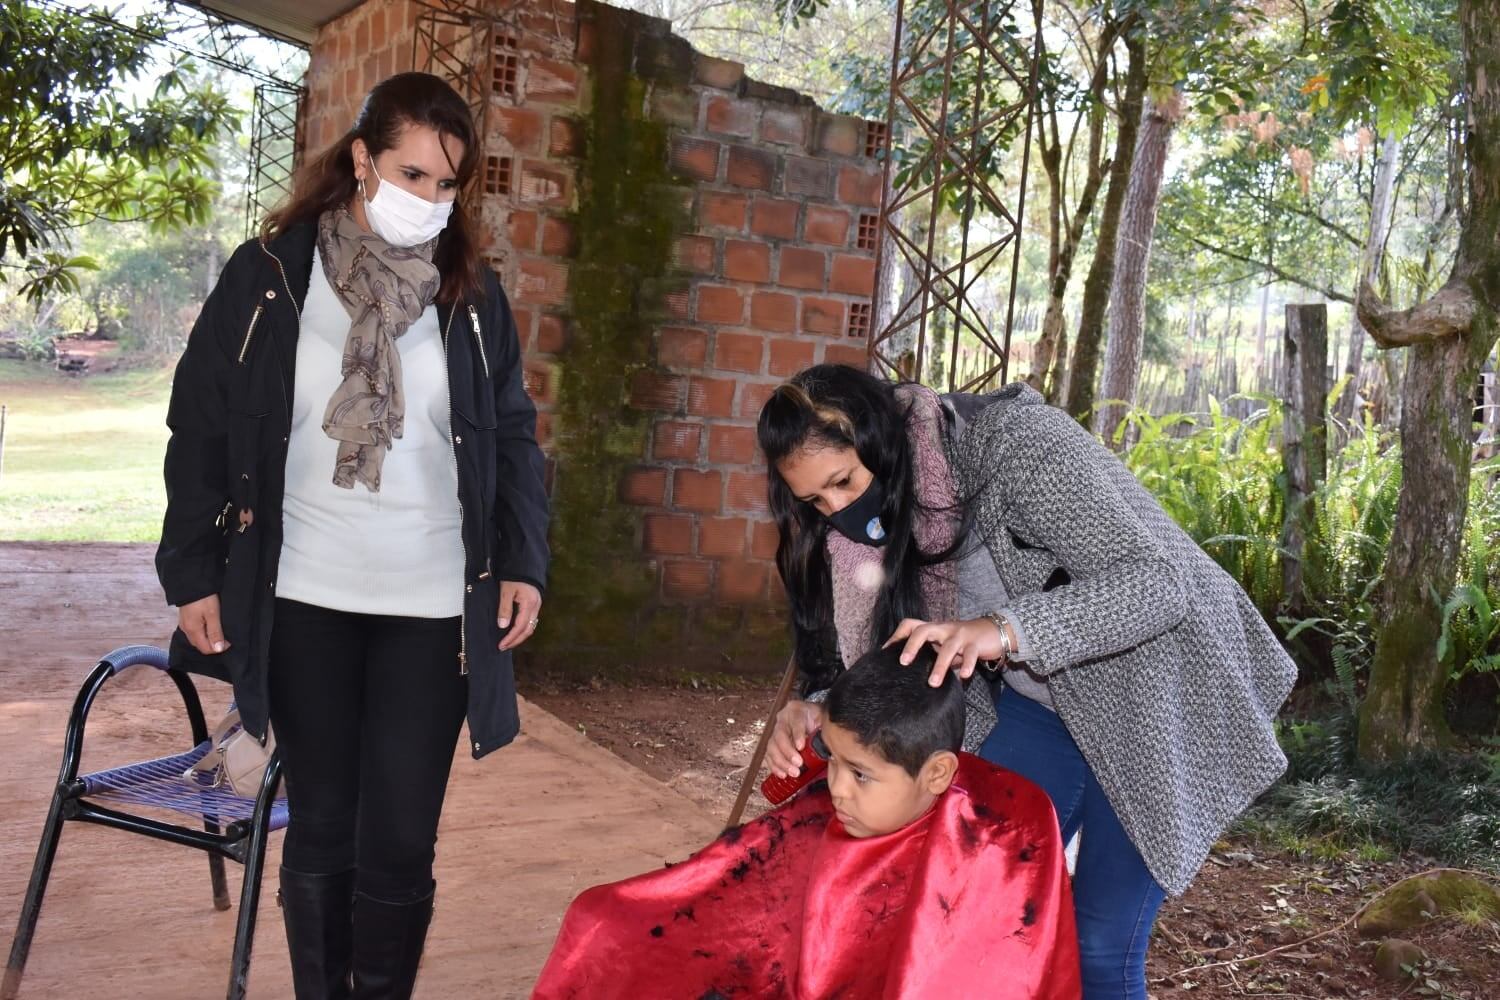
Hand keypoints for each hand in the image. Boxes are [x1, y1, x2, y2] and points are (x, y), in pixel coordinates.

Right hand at [179, 595, 228, 654]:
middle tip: (225, 637)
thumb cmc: (203, 598)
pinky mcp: (186, 618)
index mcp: (193, 630)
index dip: (218, 648)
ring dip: (208, 638)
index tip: (229, 641)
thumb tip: (218, 649)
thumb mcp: (213, 614)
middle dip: (213, 644)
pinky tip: (210, 625)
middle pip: (200, 644)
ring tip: (219, 631)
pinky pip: (194, 630)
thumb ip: (215, 632)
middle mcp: (186, 630)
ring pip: (197, 638)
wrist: (191, 582)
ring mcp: (185, 624)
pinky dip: (203, 632)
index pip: (205, 649)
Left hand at [497, 581, 541, 650]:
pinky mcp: (535, 603)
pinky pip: (531, 620)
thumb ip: (505, 609)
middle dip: (516, 640)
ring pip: (531, 626)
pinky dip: (523, 628)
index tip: (502, 645)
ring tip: (509, 641)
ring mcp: (537, 605)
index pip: (520, 626)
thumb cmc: (514, 576)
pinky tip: (515, 630)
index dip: (511, 638)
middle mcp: (536, 607)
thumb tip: (503, 626)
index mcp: (529, 604)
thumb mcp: (506, 591)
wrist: (524, 563)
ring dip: (520, 636)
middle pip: (528, 630)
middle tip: (504, 646)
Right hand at [767, 699, 824, 777]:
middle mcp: (783, 720)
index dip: (797, 734)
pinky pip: (769, 756)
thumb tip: (830, 748)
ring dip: (782, 762)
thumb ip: (824, 730)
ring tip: (793, 772)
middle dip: (788, 751)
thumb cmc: (818, 720)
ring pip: (772, 747)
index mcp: (796, 710)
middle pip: (780, 735)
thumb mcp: (823, 720)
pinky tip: (783, 774)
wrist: (812, 719)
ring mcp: (776, 732)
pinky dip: (775, 766)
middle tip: (798, 763)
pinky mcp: (774, 744)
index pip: (795, 720)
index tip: (801, 746)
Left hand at [884, 617, 1005, 686]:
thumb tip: (908, 671)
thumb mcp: (943, 645)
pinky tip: (964, 677)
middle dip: (912, 645)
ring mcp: (960, 635)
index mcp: (933, 628)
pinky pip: (971, 654)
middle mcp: (944, 628)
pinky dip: (967, 665)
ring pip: (948, 647)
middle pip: (923, 630)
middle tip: (903, 662)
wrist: (993, 632)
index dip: (897, 636)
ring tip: (933, 683)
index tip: (886, 653)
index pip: (911, 625)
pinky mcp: (976, 643)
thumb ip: (929, 653)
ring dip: (940, 666)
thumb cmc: (962, 642)